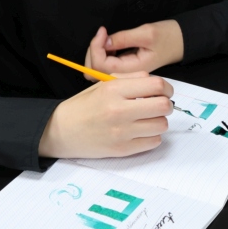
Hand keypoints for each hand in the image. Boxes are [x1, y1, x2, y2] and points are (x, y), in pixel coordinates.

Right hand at [39, 72, 173, 158]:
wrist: (60, 131)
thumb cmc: (83, 106)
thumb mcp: (103, 84)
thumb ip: (131, 79)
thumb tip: (157, 84)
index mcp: (114, 90)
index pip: (156, 85)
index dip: (166, 88)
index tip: (164, 92)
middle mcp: (119, 110)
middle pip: (163, 106)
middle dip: (166, 105)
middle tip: (159, 106)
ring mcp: (121, 132)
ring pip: (161, 125)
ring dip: (159, 121)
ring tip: (148, 120)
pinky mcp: (122, 149)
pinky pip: (154, 142)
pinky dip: (152, 136)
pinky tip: (141, 132)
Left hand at [84, 21, 183, 78]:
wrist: (183, 41)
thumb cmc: (169, 37)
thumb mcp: (147, 33)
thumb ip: (124, 38)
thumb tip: (104, 42)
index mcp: (133, 69)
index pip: (102, 65)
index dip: (96, 48)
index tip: (103, 31)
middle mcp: (127, 74)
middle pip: (96, 71)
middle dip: (93, 52)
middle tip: (102, 34)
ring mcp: (125, 72)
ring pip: (99, 69)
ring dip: (96, 53)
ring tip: (105, 37)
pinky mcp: (125, 66)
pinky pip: (106, 65)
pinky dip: (102, 53)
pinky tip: (110, 43)